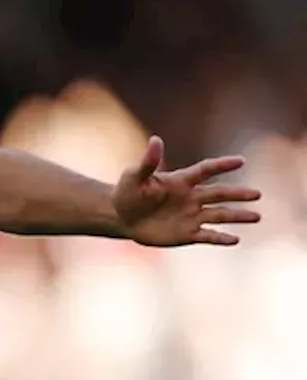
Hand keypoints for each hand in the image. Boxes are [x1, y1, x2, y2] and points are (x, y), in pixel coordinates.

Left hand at [113, 135, 261, 246]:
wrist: (121, 216)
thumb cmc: (127, 192)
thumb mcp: (134, 176)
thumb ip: (148, 162)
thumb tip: (155, 140)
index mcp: (180, 181)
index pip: (205, 170)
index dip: (222, 165)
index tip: (240, 160)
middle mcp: (191, 198)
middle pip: (219, 194)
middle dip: (238, 194)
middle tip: (257, 193)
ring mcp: (191, 216)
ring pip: (219, 215)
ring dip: (238, 216)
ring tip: (257, 216)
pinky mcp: (187, 233)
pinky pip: (208, 236)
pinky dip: (221, 238)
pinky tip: (236, 239)